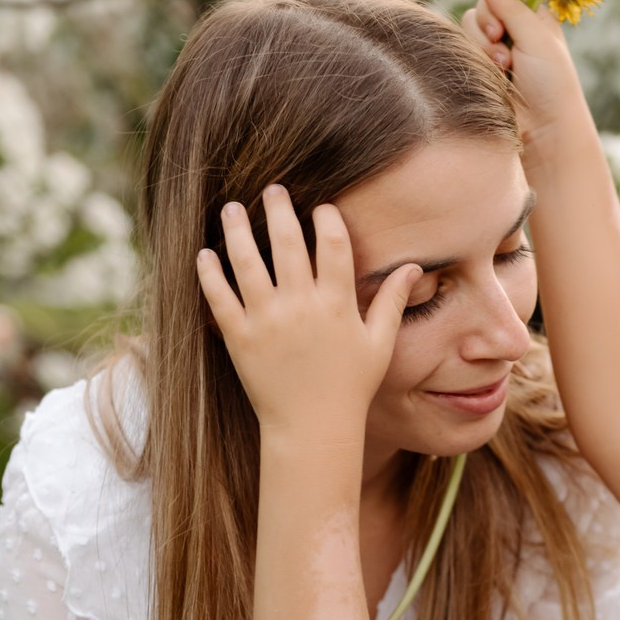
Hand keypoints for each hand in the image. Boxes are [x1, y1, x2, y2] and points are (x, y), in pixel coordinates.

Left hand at [197, 186, 419, 439]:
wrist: (312, 429)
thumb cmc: (350, 388)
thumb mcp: (378, 345)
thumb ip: (392, 302)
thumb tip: (413, 268)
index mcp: (338, 304)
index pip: (334, 244)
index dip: (327, 219)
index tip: (320, 208)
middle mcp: (302, 306)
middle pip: (288, 242)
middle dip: (278, 210)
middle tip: (271, 189)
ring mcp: (268, 321)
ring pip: (247, 262)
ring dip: (236, 230)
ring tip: (230, 208)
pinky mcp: (240, 338)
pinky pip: (220, 298)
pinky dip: (210, 273)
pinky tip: (205, 254)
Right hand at [461, 0, 583, 151]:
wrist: (543, 130)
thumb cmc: (551, 82)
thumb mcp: (536, 37)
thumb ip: (511, 7)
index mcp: (532, 17)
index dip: (498, 1)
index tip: (504, 19)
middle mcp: (512, 31)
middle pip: (481, 8)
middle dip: (488, 26)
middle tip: (502, 44)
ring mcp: (494, 52)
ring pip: (468, 30)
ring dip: (483, 47)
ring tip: (504, 68)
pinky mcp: (479, 72)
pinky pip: (463, 52)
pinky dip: (475, 60)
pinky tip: (494, 78)